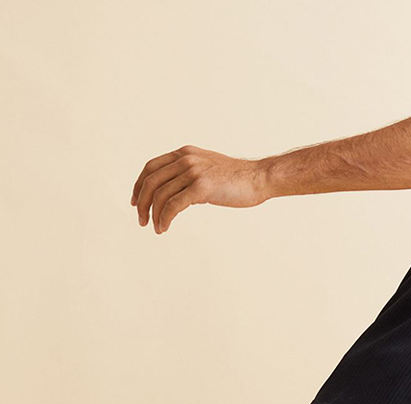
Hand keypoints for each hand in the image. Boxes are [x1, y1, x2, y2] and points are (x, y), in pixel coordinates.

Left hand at [130, 145, 265, 233]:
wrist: (259, 178)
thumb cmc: (239, 179)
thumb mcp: (209, 170)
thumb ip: (191, 176)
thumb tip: (178, 195)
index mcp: (185, 154)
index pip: (151, 167)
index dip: (139, 185)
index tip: (136, 202)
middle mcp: (185, 159)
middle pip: (150, 181)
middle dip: (142, 202)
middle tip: (141, 220)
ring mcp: (193, 172)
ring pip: (160, 194)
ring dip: (153, 214)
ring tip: (155, 228)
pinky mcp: (201, 187)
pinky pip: (173, 205)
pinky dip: (164, 218)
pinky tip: (164, 228)